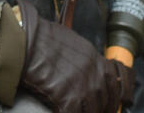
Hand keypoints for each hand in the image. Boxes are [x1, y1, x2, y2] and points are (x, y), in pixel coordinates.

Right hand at [17, 0, 133, 112]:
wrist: (28, 40)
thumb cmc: (43, 37)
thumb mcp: (72, 41)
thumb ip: (83, 57)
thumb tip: (82, 67)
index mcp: (95, 58)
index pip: (114, 82)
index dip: (114, 96)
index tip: (113, 103)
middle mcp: (94, 73)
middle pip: (105, 99)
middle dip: (101, 108)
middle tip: (96, 110)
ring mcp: (83, 86)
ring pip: (92, 110)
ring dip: (86, 112)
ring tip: (76, 112)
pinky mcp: (68, 97)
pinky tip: (62, 112)